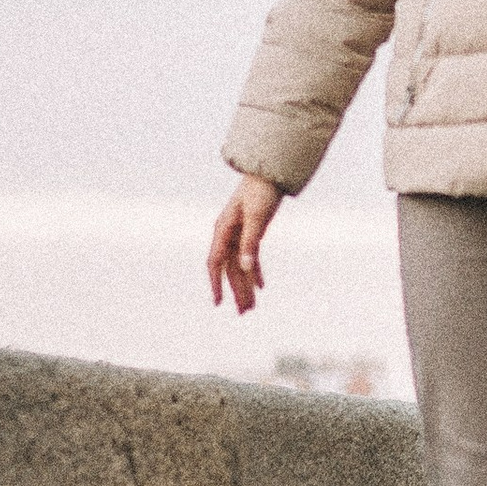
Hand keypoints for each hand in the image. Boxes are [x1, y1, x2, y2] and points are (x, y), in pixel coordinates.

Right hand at [207, 175, 282, 314]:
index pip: (216, 262)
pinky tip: (260, 286)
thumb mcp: (257, 218)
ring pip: (240, 265)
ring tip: (251, 307)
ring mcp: (238, 234)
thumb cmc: (261, 191)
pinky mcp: (250, 232)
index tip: (218, 302)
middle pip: (230, 268)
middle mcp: (227, 234)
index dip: (216, 283)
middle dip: (237, 291)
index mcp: (223, 229)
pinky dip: (255, 271)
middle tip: (244, 313)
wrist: (270, 172)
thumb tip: (246, 268)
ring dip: (246, 285)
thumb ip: (251, 243)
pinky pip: (250, 256)